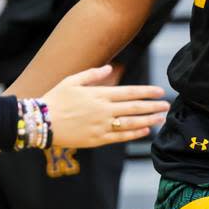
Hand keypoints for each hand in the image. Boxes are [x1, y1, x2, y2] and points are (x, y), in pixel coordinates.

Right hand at [43, 66, 168, 147]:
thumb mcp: (72, 80)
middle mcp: (103, 110)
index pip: (130, 92)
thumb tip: (109, 68)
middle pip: (135, 108)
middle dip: (153, 106)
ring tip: (161, 118)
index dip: (147, 92)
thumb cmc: (55, 99)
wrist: (41, 122)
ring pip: (131, 123)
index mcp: (99, 94)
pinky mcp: (97, 139)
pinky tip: (145, 131)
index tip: (160, 91)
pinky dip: (134, 134)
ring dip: (149, 120)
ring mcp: (101, 126)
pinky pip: (120, 137)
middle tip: (167, 105)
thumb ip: (92, 74)